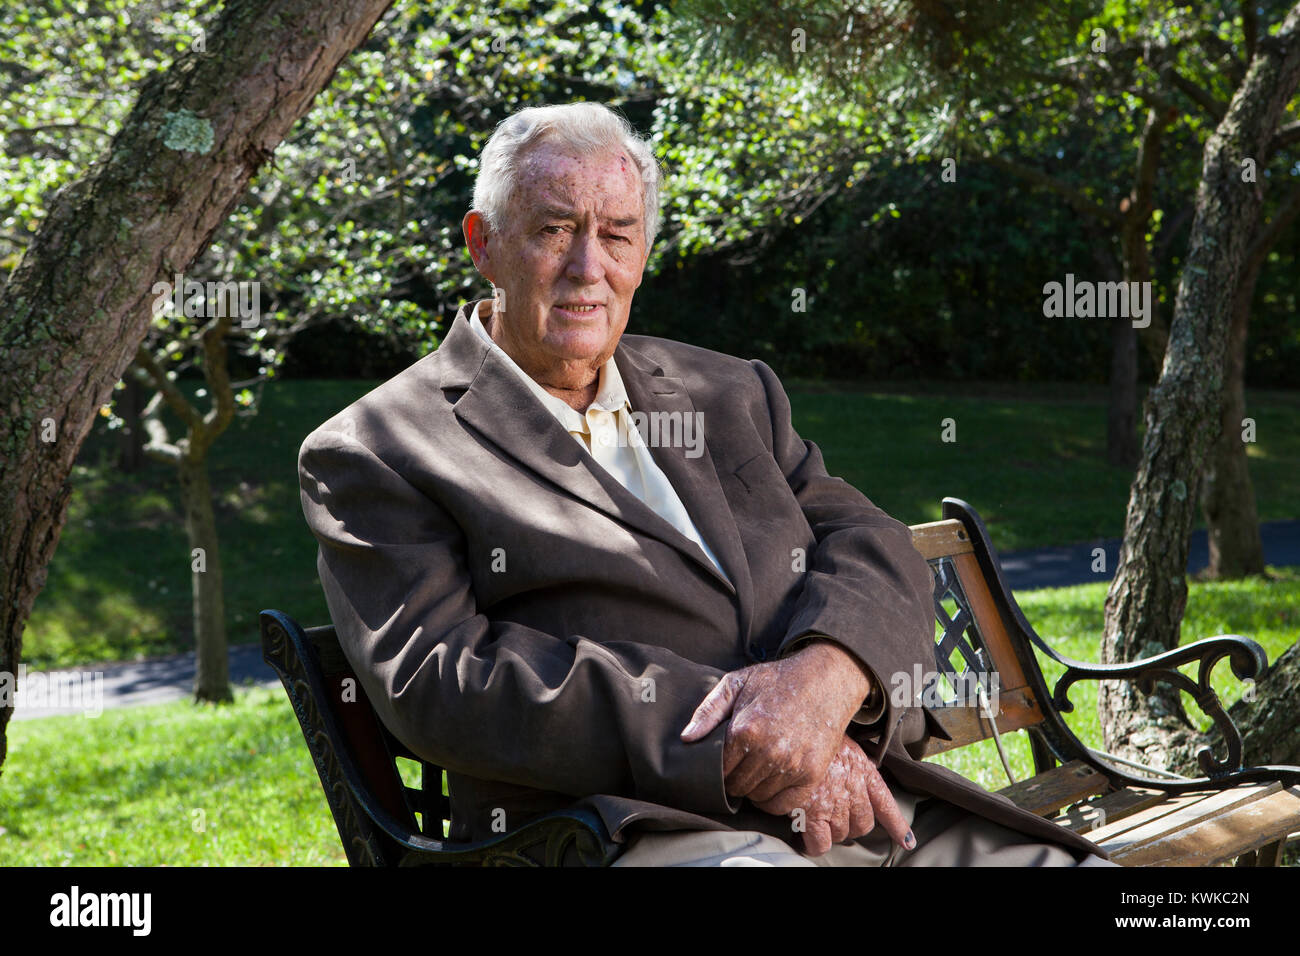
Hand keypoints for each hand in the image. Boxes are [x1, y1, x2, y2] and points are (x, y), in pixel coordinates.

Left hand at [679, 639, 872, 802]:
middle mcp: (768, 752)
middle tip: (741, 765)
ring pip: (757, 796)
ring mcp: (792, 766)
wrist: (825, 679)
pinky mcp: (811, 775)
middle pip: (736, 786)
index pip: (719, 770)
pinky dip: (772, 801)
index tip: (723, 762)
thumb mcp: (737, 682)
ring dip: (753, 788)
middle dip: (734, 778)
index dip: (717, 769)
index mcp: (746, 730)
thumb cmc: (778, 680)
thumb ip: (708, 710)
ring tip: (757, 769)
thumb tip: (686, 738)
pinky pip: (782, 805)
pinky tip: (771, 783)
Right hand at [754, 734, 914, 856]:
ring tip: (815, 819)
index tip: (907, 841)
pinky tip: (806, 840)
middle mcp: (853, 789)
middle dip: (850, 825)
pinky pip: (820, 843)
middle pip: (862, 824)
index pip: (886, 804)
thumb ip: (855, 759)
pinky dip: (814, 845)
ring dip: (830, 831)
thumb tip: (866, 765)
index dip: (897, 826)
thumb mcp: (842, 741)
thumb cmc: (814, 732)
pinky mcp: (812, 813)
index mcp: (863, 771)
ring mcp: (834, 803)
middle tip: (834, 817)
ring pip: (841, 834)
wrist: (795, 729)